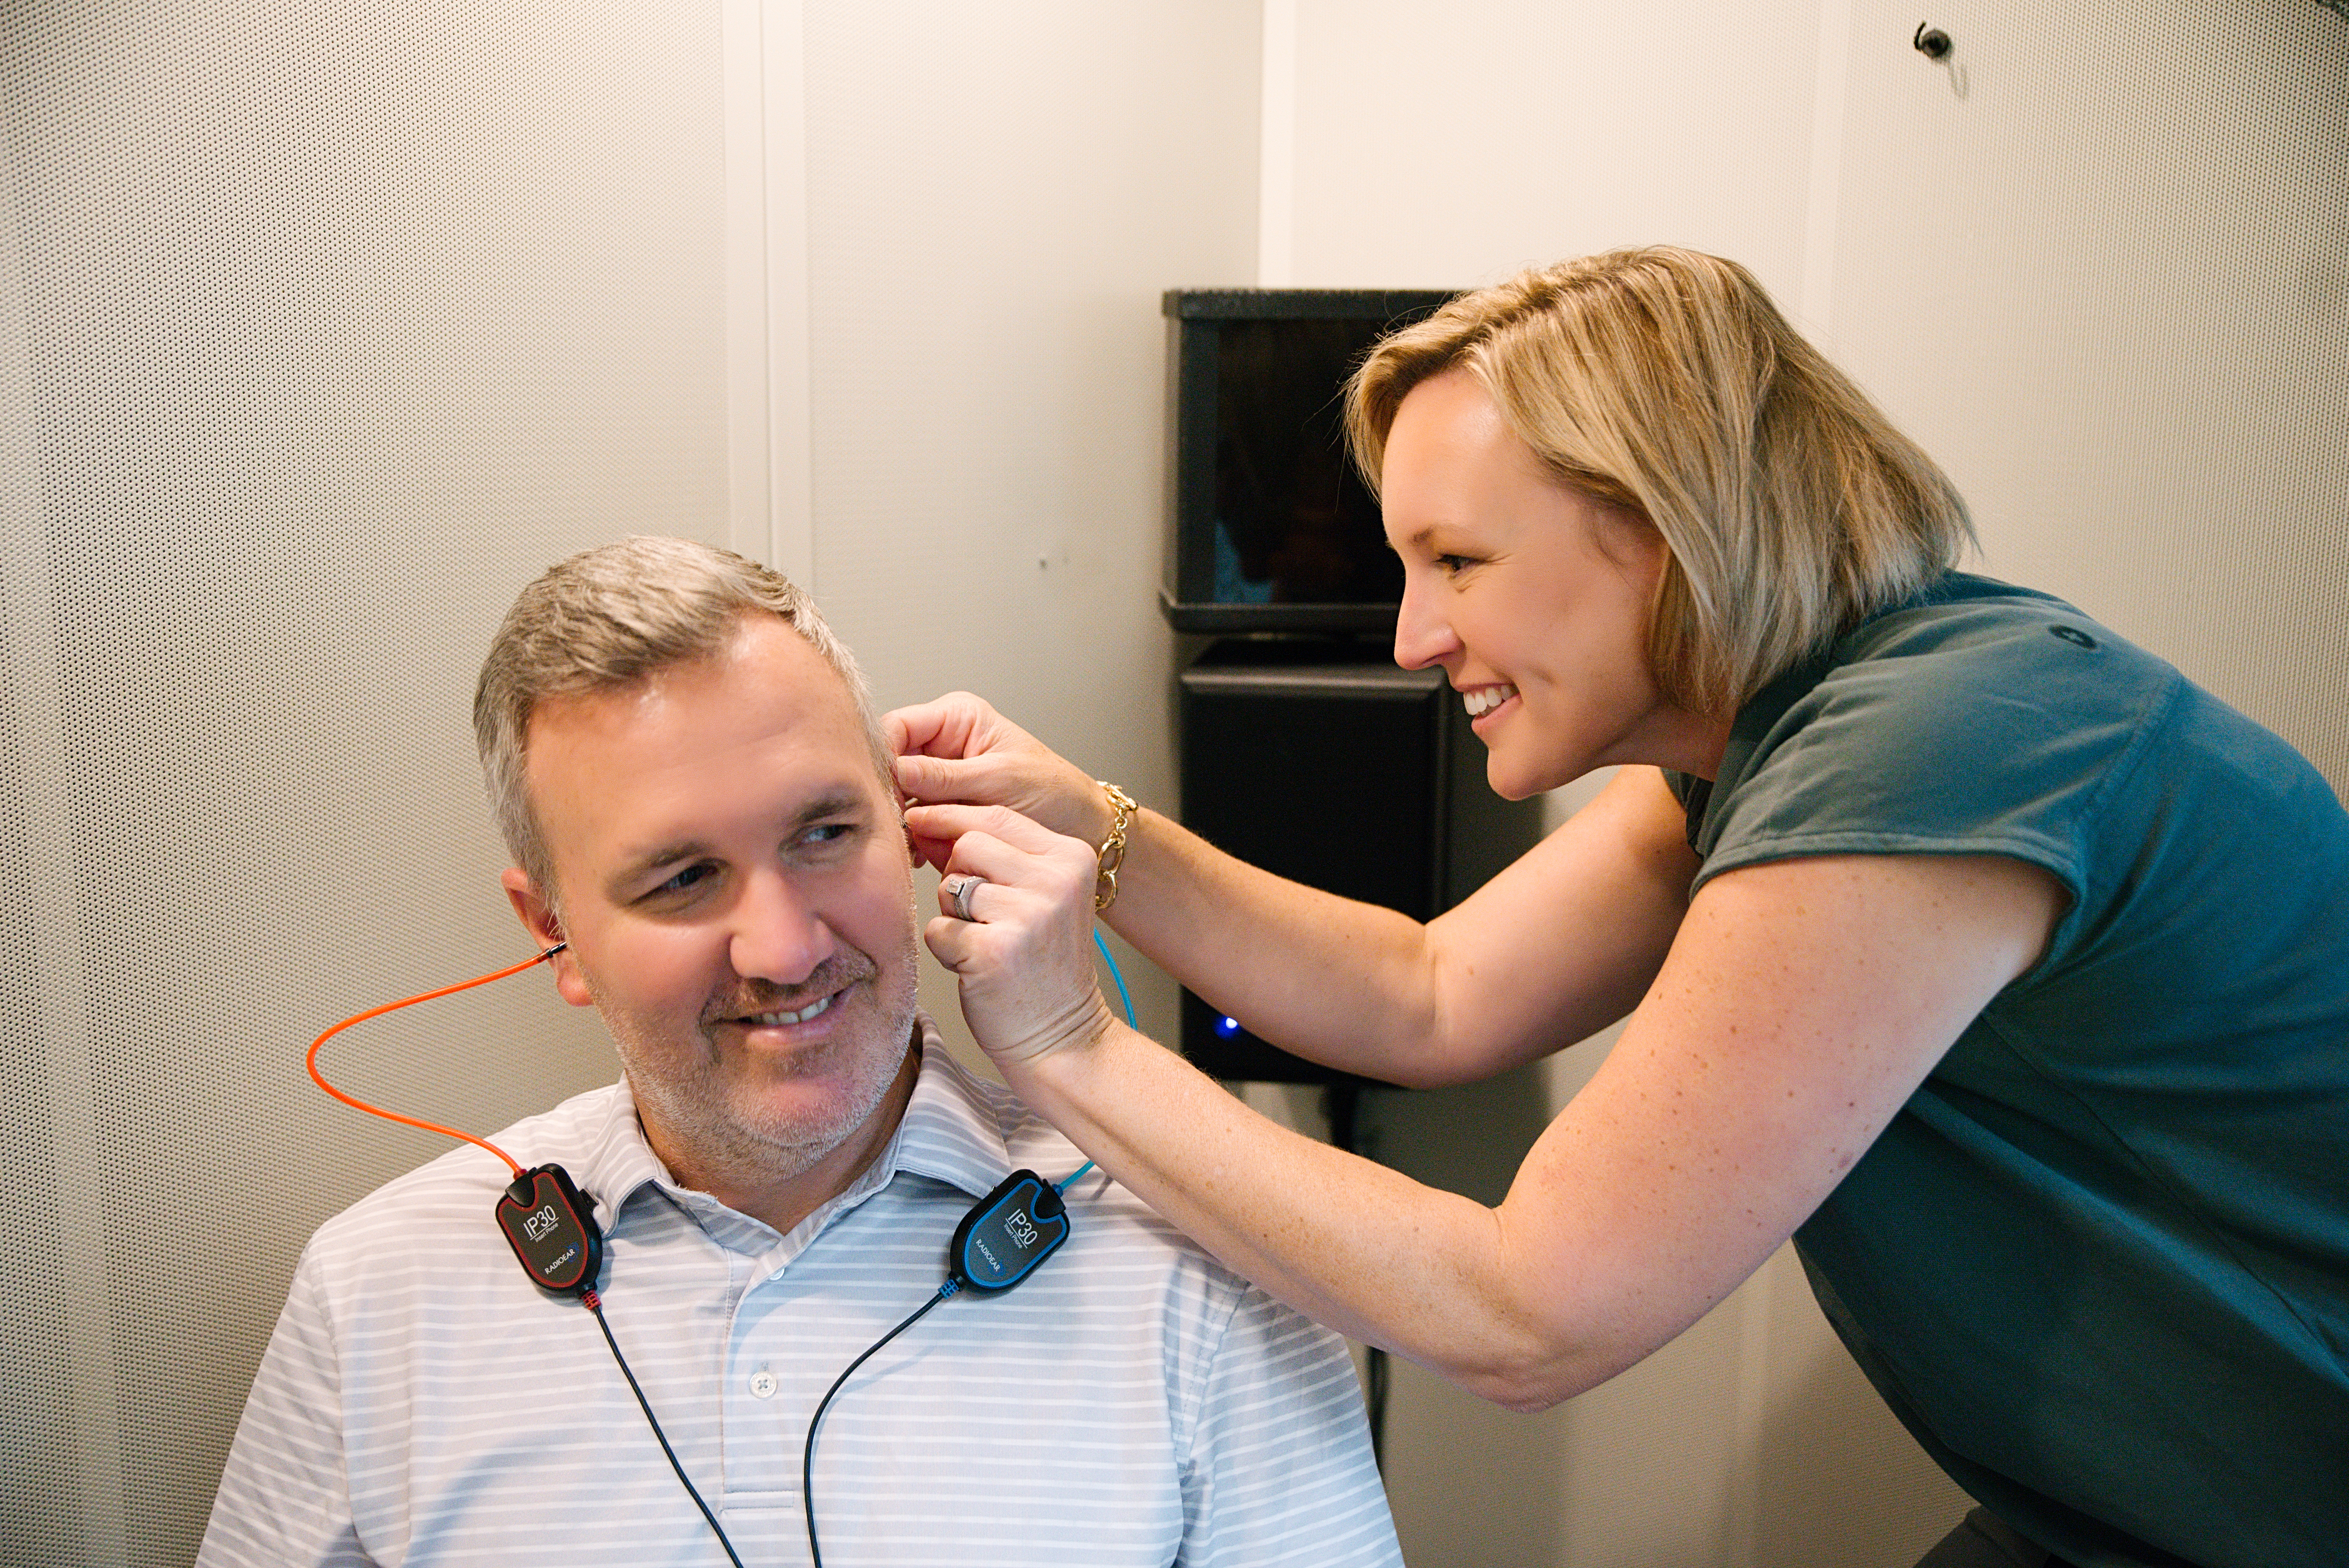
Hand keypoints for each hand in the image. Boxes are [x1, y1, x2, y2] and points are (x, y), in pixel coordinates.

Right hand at [887, 693, 1106, 871]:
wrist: (1081, 829)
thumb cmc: (1054, 793)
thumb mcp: (999, 780)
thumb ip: (945, 776)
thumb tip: (896, 770)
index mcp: (956, 718)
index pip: (897, 727)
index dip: (885, 758)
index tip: (888, 793)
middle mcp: (942, 744)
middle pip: (890, 764)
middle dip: (894, 796)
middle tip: (901, 826)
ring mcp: (940, 778)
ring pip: (897, 796)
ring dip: (904, 822)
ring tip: (919, 844)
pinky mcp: (942, 809)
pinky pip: (913, 820)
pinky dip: (916, 838)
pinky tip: (926, 853)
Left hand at [922, 804, 1118, 1066]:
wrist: (1063, 1037)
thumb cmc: (1042, 965)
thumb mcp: (1042, 895)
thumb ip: (1003, 855)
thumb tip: (928, 818)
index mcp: (1072, 858)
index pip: (997, 815)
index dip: (952, 819)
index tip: (921, 820)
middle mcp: (1056, 880)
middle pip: (968, 843)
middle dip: (957, 875)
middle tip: (980, 914)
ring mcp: (1028, 915)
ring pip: (949, 887)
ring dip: (953, 917)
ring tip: (985, 943)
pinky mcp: (994, 951)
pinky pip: (937, 930)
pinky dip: (946, 951)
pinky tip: (978, 968)